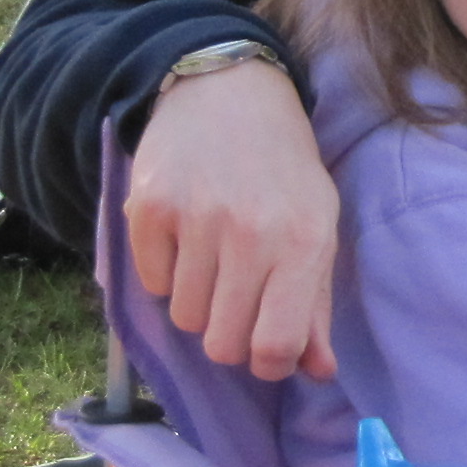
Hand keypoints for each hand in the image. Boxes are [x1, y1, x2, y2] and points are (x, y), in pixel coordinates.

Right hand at [123, 55, 339, 380]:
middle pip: (221, 344)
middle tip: (238, 302)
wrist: (229, 95)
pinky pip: (151, 284)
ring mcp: (194, 220)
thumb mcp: (319, 227)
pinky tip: (185, 236)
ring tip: (215, 259)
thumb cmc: (284, 171)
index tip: (267, 349)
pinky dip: (167, 274)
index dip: (269, 364)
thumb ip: (316, 304)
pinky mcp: (147, 209)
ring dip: (198, 302)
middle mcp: (250, 233)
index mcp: (303, 242)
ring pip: (183, 319)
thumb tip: (317, 372)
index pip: (275, 345)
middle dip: (229, 336)